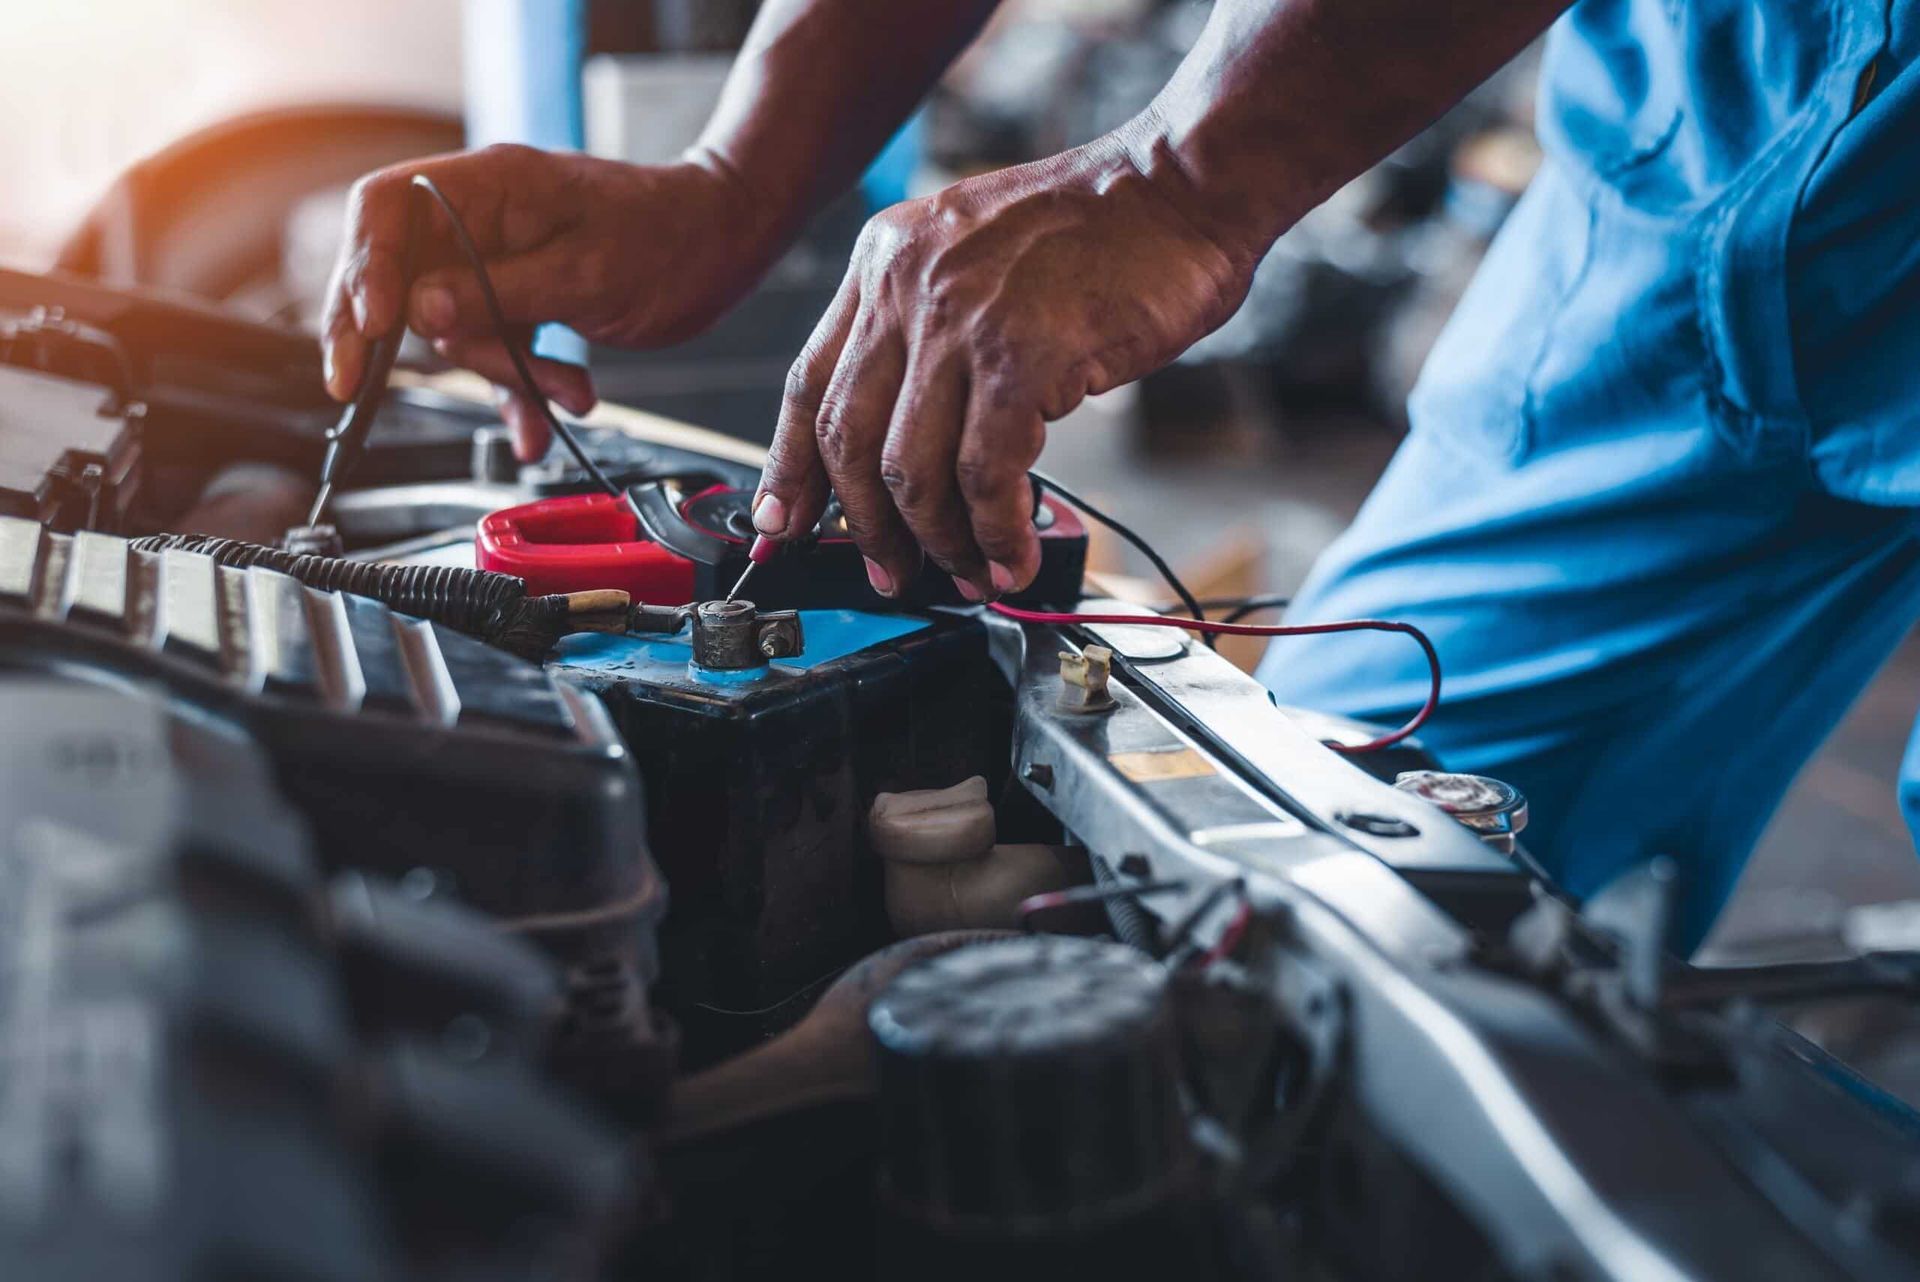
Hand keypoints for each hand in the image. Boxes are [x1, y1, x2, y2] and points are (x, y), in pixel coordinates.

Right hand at [321, 144, 780, 458]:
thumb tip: (418, 315)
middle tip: (356, 389)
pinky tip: (537, 430)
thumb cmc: (671, 239)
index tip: (373, 326)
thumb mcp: (586, 275)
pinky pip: (495, 348)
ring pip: (454, 328)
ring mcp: (498, 259)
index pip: (387, 209)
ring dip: (502, 375)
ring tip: (570, 394)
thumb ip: (498, 295)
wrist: (726, 244)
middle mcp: (482, 217)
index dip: (364, 266)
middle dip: (399, 338)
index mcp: (489, 184)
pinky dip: (518, 391)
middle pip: (400, 274)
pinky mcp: (520, 299)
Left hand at [751, 129, 1256, 599]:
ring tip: (971, 574)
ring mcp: (958, 322)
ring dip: (940, 543)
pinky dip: (996, 532)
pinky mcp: (1018, 358)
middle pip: (846, 439)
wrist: (1182, 185)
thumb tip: (917, 435)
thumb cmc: (1104, 228)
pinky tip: (1014, 554)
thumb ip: (932, 329)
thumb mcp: (976, 256)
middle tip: (889, 572)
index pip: (807, 382)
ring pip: (910, 470)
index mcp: (884, 261)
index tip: (782, 522)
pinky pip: (984, 475)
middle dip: (865, 526)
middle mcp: (905, 287)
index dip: (789, 467)